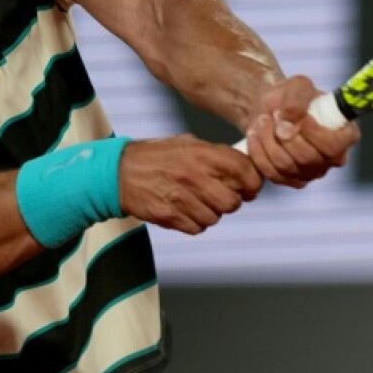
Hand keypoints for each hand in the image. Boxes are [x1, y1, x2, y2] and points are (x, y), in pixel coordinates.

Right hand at [118, 135, 261, 234]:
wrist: (119, 172)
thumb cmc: (157, 157)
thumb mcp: (188, 144)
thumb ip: (216, 156)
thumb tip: (246, 171)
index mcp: (201, 153)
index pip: (243, 170)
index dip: (253, 183)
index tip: (250, 188)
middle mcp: (192, 175)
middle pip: (232, 202)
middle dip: (232, 202)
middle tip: (222, 197)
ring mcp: (180, 197)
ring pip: (215, 218)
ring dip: (211, 213)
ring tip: (197, 202)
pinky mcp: (168, 216)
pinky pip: (197, 228)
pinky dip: (195, 223)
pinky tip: (185, 210)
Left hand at [244, 75, 359, 188]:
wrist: (273, 109)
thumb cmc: (292, 96)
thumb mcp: (297, 86)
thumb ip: (296, 100)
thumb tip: (288, 122)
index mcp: (346, 135)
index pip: (332, 145)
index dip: (309, 132)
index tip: (289, 114)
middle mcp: (334, 158)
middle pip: (306, 157)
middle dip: (283, 134)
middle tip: (272, 114)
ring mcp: (314, 172)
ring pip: (286, 165)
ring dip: (268, 141)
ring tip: (261, 120)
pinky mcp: (293, 180)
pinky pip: (272, 173)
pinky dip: (259, 153)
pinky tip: (254, 135)